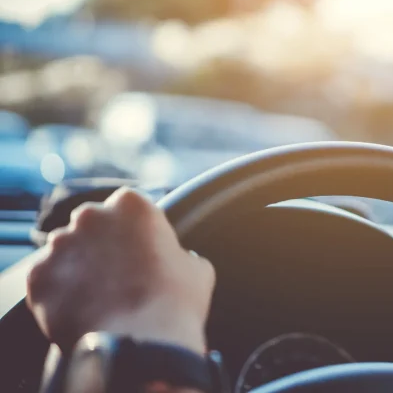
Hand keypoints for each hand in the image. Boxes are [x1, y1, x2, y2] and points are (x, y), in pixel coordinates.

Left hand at [26, 187, 214, 353]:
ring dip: (77, 270)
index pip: (126, 207)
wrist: (139, 343)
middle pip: (90, 225)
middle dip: (99, 245)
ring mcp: (59, 246)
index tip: (139, 251)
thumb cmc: (175, 302)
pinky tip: (80, 313)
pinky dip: (58, 296)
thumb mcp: (197, 269)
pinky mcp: (37, 277)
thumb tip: (180, 262)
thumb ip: (181, 255)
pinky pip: (45, 282)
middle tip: (117, 276)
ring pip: (64, 253)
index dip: (133, 231)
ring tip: (97, 300)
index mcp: (132, 206)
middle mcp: (90, 216)